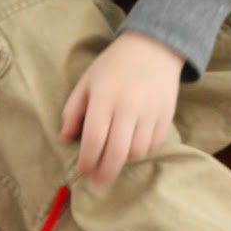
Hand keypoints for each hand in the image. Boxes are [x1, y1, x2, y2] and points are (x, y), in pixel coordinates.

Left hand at [59, 31, 183, 187]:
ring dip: (123, 161)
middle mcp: (129, 107)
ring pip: (136, 152)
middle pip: (116, 152)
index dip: (87, 161)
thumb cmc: (113, 66)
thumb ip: (73, 111)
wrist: (154, 47)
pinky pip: (153, 145)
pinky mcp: (166, 115)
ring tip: (114, 158)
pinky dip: (141, 151)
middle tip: (97, 182)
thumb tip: (65, 139)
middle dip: (104, 172)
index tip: (82, 171)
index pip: (94, 139)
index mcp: (105, 97)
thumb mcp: (87, 82)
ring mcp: (150, 112)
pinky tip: (132, 146)